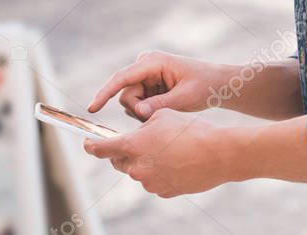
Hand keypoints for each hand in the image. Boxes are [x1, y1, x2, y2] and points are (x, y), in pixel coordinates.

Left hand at [83, 108, 233, 197]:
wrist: (219, 154)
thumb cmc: (193, 130)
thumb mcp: (165, 115)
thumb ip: (144, 124)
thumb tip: (138, 132)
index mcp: (134, 144)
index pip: (101, 148)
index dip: (91, 145)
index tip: (87, 143)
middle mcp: (137, 167)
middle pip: (119, 161)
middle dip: (126, 152)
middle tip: (143, 142)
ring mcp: (149, 183)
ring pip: (139, 171)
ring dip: (148, 161)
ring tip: (172, 150)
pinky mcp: (163, 192)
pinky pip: (155, 181)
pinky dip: (161, 172)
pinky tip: (179, 162)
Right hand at [88, 51, 230, 120]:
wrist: (217, 83)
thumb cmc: (205, 86)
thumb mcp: (185, 97)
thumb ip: (160, 105)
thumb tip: (137, 111)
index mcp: (153, 61)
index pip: (122, 78)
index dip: (105, 93)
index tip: (92, 109)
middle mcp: (145, 64)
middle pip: (126, 95)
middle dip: (140, 109)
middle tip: (165, 112)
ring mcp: (144, 74)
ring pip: (130, 102)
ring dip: (146, 111)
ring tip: (170, 106)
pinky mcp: (146, 83)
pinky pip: (137, 104)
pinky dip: (148, 110)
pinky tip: (167, 105)